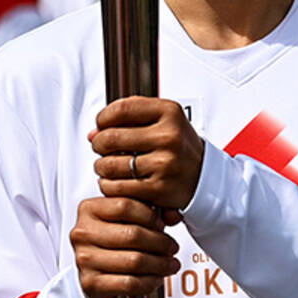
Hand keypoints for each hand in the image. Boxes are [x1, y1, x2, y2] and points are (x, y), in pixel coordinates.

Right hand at [71, 195, 181, 297]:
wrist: (94, 277)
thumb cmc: (111, 243)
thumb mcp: (125, 220)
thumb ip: (147, 211)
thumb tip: (174, 215)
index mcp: (89, 210)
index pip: (125, 206)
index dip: (150, 215)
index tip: (162, 225)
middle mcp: (82, 233)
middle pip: (132, 234)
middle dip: (160, 243)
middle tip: (172, 247)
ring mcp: (84, 259)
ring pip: (134, 260)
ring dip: (159, 264)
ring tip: (170, 264)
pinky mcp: (90, 284)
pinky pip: (129, 283)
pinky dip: (149, 282)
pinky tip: (156, 279)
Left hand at [89, 97, 204, 221]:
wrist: (204, 177)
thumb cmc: (178, 146)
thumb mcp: (163, 120)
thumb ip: (130, 117)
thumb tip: (93, 133)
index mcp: (170, 112)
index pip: (122, 109)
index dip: (103, 117)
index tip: (101, 124)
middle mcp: (169, 136)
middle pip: (111, 137)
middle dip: (99, 144)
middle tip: (102, 147)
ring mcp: (164, 163)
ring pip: (110, 165)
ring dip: (101, 167)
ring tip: (108, 165)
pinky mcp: (158, 188)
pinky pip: (117, 187)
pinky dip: (109, 185)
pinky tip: (116, 181)